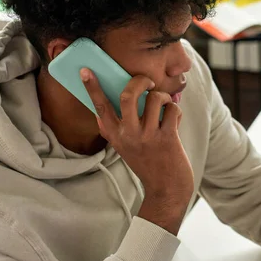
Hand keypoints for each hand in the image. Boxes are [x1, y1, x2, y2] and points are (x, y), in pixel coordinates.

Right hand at [81, 68, 193, 234]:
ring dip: (163, 97)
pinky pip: (172, 109)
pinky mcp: (167, 138)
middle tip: (147, 82)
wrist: (166, 190)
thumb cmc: (148, 163)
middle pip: (128, 95)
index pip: (100, 107)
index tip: (85, 70)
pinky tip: (174, 118)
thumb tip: (119, 99)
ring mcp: (148, 137)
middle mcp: (128, 135)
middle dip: (139, 81)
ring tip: (164, 105)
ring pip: (154, 99)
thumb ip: (119, 127)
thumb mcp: (126, 147)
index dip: (92, 87)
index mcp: (115, 136)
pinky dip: (175, 109)